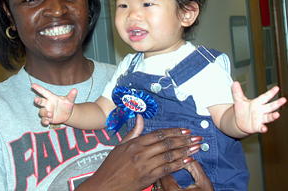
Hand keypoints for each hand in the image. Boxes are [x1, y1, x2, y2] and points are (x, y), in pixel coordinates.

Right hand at [32, 83, 76, 125]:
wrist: (68, 114)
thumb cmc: (67, 104)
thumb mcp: (70, 100)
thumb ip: (71, 95)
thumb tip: (75, 90)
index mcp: (52, 97)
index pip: (44, 92)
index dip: (39, 88)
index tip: (33, 85)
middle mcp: (48, 104)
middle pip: (41, 101)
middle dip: (37, 100)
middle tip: (36, 99)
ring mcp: (47, 111)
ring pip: (42, 111)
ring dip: (45, 113)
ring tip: (50, 114)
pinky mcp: (48, 118)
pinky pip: (44, 119)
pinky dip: (44, 121)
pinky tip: (47, 122)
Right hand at [76, 115, 202, 190]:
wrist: (104, 185)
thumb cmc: (111, 166)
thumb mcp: (120, 145)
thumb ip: (133, 132)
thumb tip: (139, 117)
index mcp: (134, 144)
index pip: (159, 134)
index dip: (174, 131)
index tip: (185, 130)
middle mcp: (141, 153)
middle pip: (167, 144)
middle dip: (184, 139)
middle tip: (196, 137)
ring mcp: (145, 166)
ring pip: (169, 156)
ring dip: (185, 151)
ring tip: (196, 147)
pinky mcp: (148, 178)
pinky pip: (167, 169)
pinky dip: (179, 164)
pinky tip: (188, 160)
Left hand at [232, 81, 285, 132]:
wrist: (238, 121)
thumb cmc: (242, 110)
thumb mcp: (239, 100)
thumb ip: (237, 92)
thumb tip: (235, 82)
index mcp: (257, 103)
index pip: (265, 97)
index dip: (271, 92)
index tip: (277, 88)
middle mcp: (261, 111)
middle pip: (270, 106)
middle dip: (277, 103)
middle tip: (283, 100)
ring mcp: (260, 119)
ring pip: (268, 117)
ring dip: (273, 116)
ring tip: (277, 115)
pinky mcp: (257, 127)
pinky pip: (261, 128)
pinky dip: (263, 128)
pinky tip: (265, 129)